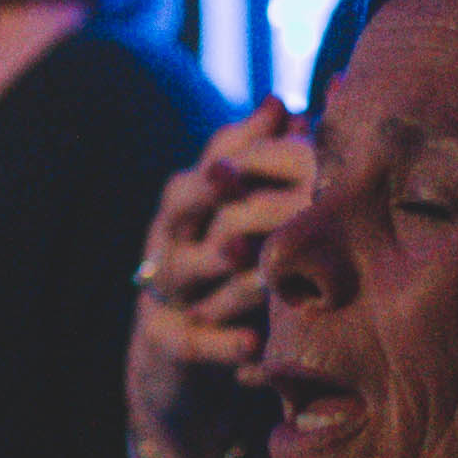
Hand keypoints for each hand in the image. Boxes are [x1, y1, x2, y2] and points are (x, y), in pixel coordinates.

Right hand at [130, 99, 307, 457]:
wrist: (185, 355)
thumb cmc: (229, 270)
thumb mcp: (241, 218)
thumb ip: (262, 162)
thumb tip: (290, 102)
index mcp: (192, 205)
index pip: (204, 164)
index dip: (226, 151)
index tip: (263, 131)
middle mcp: (172, 240)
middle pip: (181, 208)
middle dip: (211, 195)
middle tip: (240, 183)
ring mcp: (166, 292)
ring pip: (185, 271)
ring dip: (216, 263)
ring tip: (250, 257)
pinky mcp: (167, 342)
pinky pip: (189, 342)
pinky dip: (220, 343)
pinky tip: (254, 345)